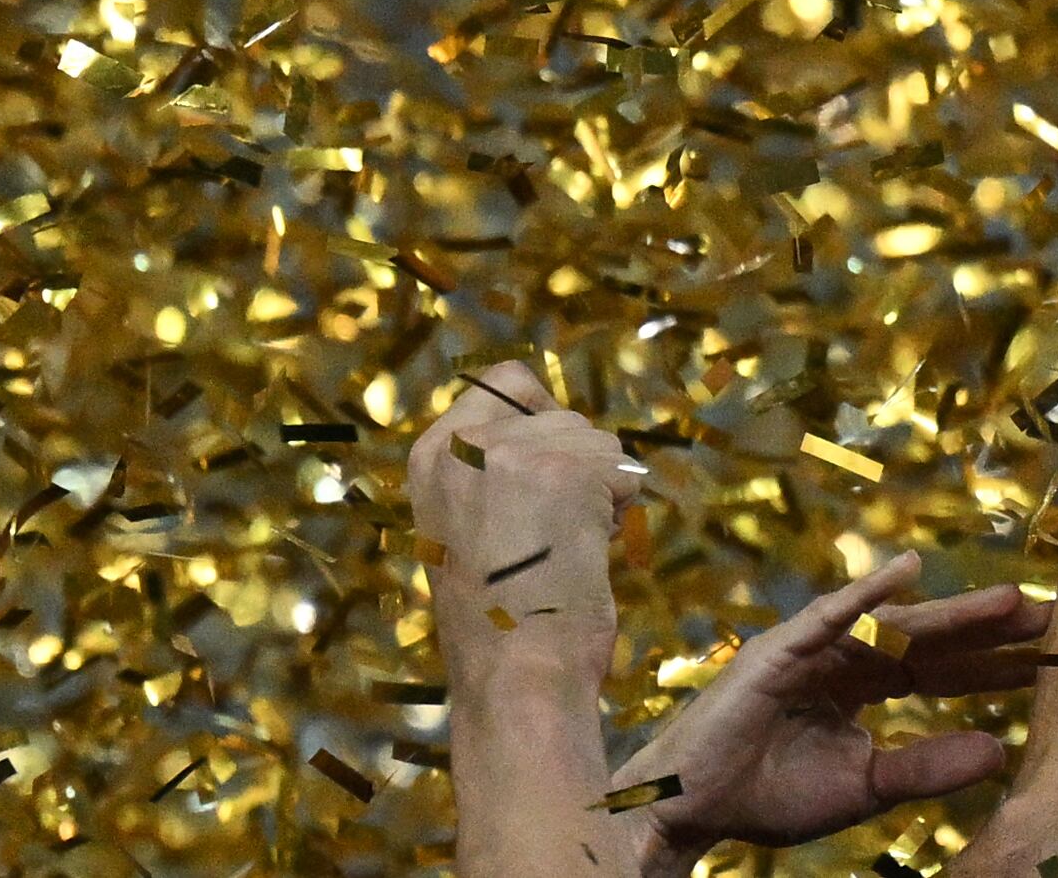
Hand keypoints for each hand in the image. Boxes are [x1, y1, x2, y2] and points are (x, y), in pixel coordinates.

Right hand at [410, 360, 635, 689]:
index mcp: (431, 454)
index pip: (506, 381)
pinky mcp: (564, 470)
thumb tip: (557, 422)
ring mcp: (512, 453)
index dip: (544, 419)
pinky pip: (625, 471)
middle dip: (578, 471)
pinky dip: (620, 511)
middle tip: (549, 540)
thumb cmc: (501, 616)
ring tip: (562, 553)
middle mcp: (463, 443)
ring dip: (601, 494)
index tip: (547, 474)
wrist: (514, 677)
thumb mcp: (471, 525)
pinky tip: (584, 555)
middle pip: (565, 417)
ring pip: (600, 443)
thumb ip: (494, 470)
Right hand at [612, 553, 1048, 870]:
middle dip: (988, 628)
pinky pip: (829, 615)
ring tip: (1010, 599)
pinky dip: (865, 594)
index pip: (942, 671)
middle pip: (931, 639)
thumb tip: (1000, 752)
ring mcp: (813, 647)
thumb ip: (926, 767)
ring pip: (895, 624)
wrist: (692, 810)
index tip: (1050, 655)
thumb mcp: (865, 787)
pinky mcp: (779, 649)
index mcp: (866, 688)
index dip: (992, 663)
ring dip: (952, 610)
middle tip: (1051, 614)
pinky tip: (906, 571)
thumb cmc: (769, 797)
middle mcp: (847, 657)